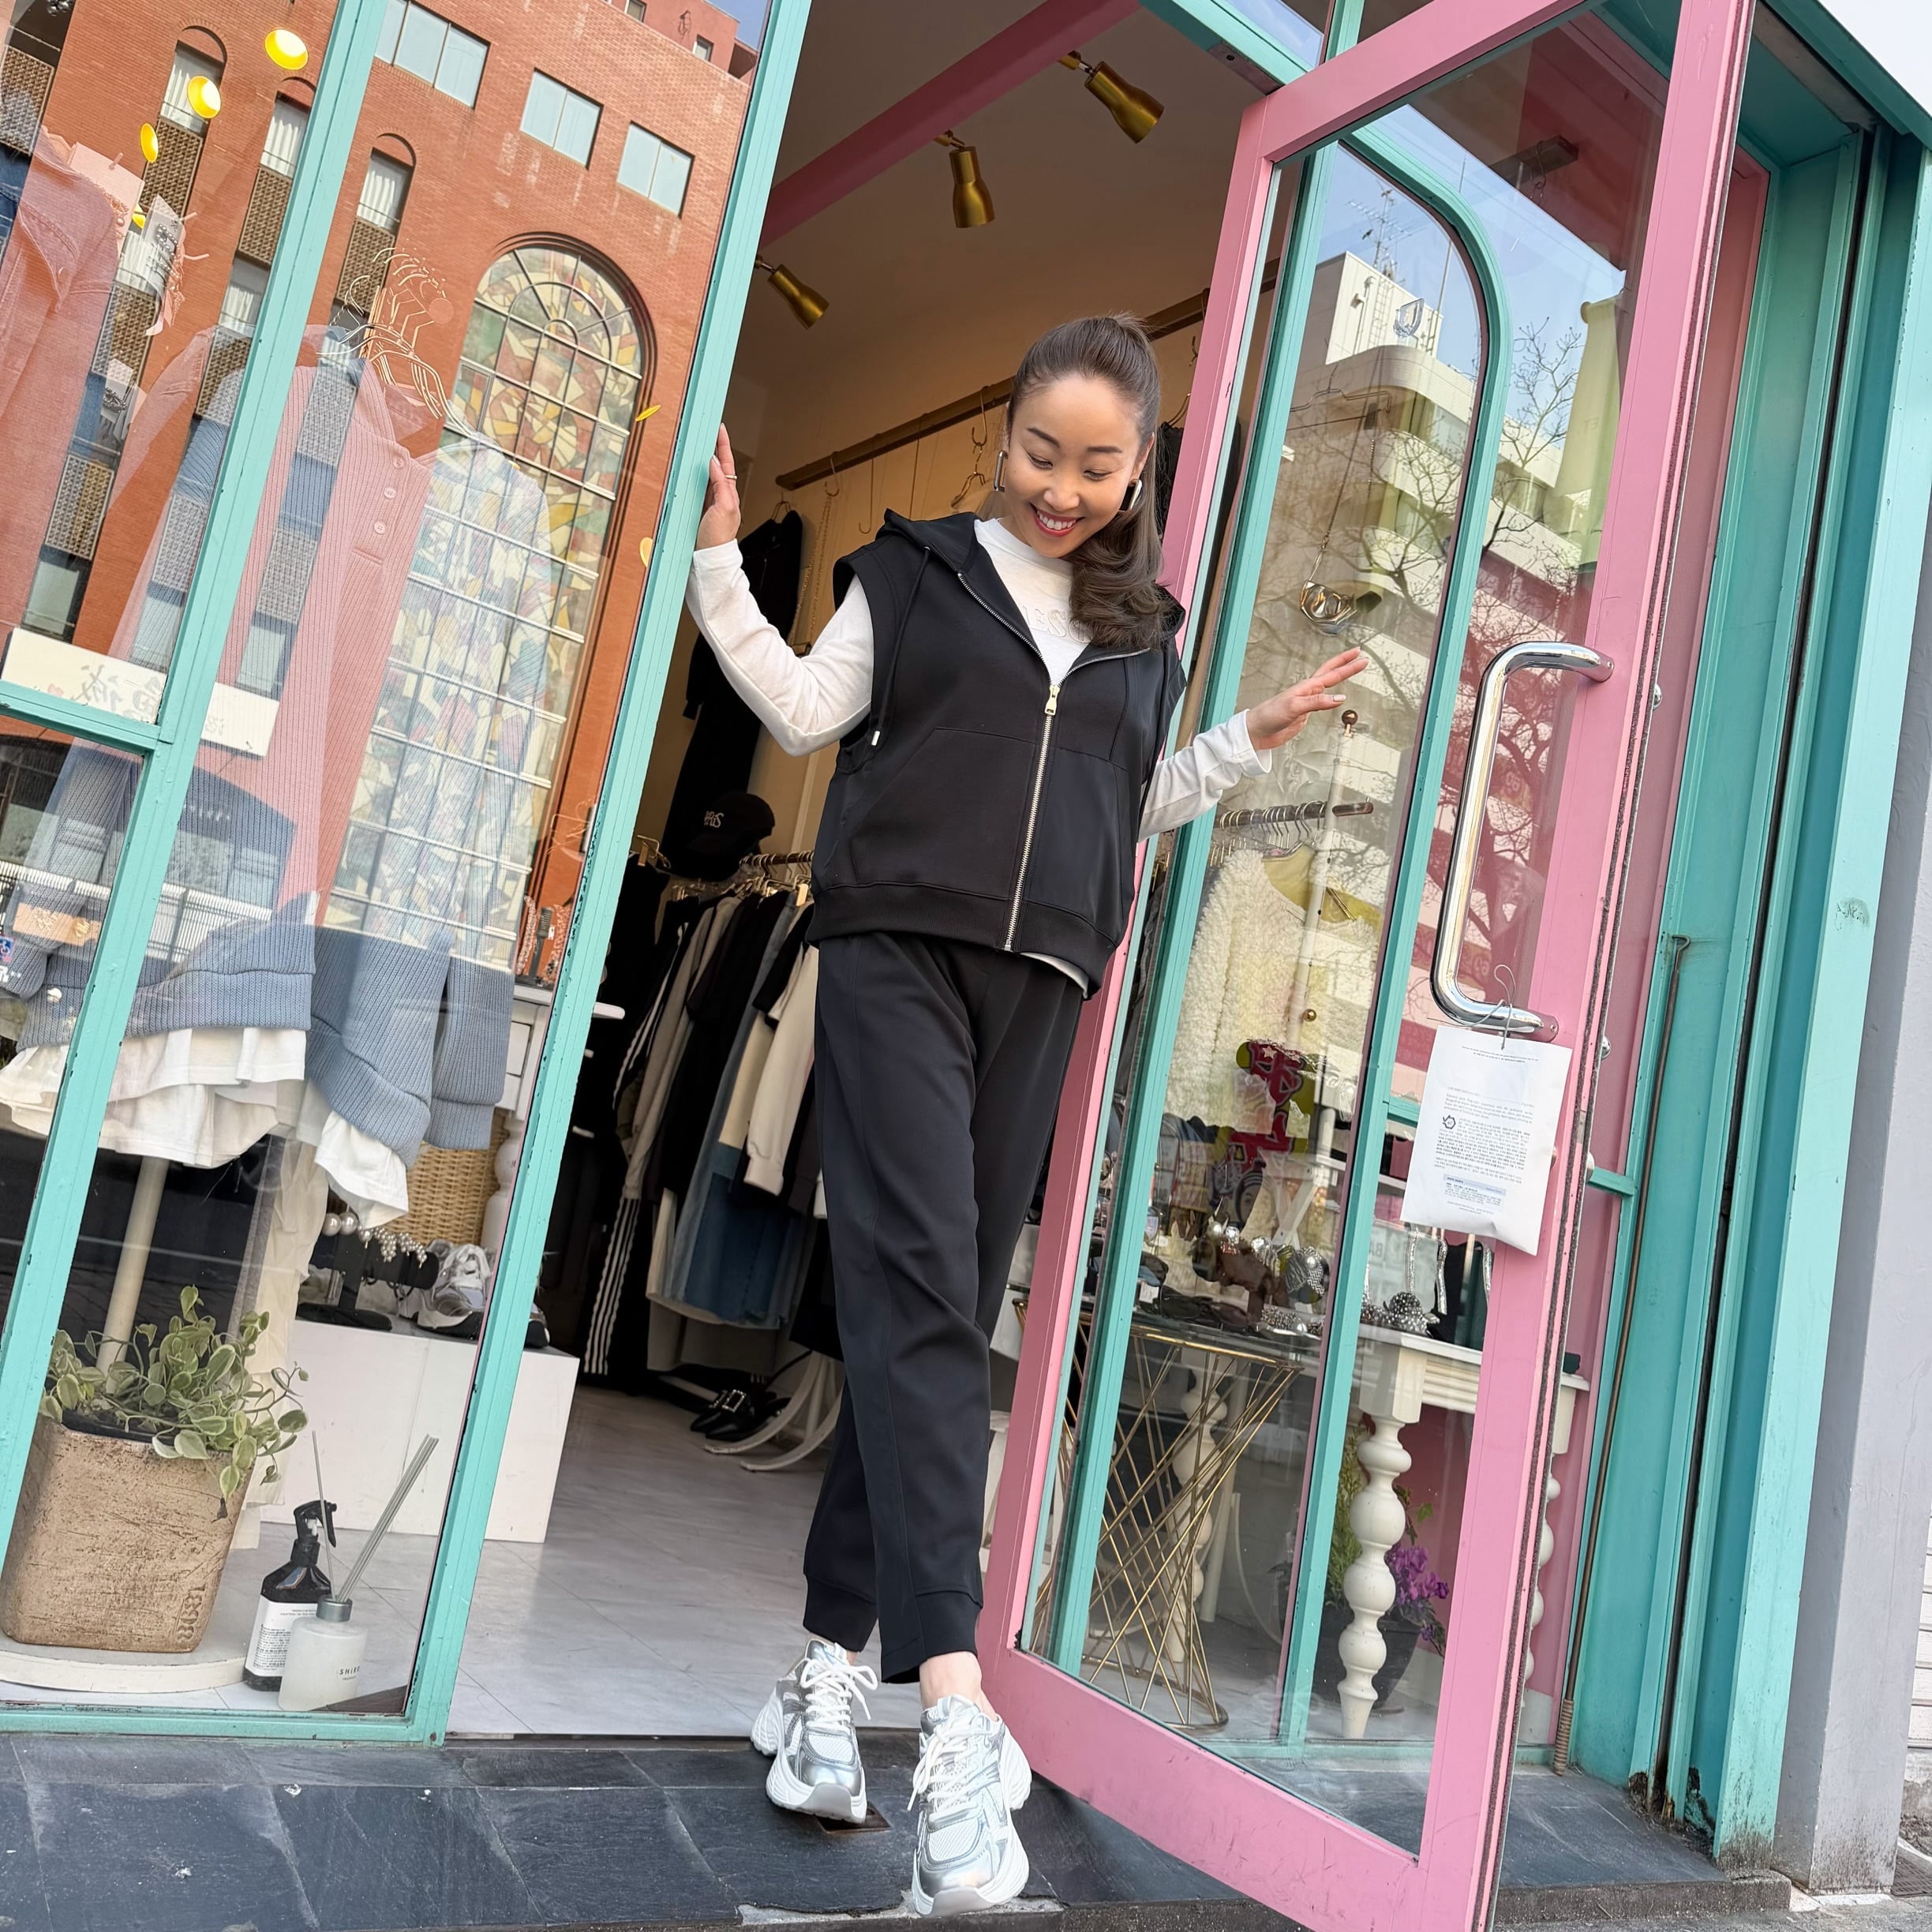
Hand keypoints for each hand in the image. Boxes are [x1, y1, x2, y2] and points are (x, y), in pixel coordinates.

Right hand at [698, 424, 740, 548]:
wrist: (708, 559)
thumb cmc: (719, 538)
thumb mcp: (724, 508)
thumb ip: (720, 485)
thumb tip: (714, 463)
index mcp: (728, 493)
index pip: (726, 463)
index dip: (723, 445)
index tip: (720, 428)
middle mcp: (719, 495)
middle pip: (716, 465)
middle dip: (712, 447)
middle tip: (707, 430)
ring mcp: (708, 500)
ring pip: (705, 473)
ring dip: (701, 458)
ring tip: (697, 443)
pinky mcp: (697, 507)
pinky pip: (695, 485)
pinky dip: (692, 473)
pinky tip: (687, 468)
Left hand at [1244, 648, 1368, 750]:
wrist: (1257, 731)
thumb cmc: (1269, 715)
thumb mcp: (1295, 707)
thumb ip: (1317, 702)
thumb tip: (1339, 698)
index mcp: (1306, 687)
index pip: (1331, 672)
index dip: (1347, 664)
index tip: (1360, 656)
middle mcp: (1308, 691)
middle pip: (1331, 673)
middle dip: (1346, 664)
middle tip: (1359, 656)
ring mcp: (1306, 702)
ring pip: (1328, 686)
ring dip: (1340, 676)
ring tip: (1350, 670)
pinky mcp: (1304, 713)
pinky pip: (1323, 702)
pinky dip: (1332, 697)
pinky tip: (1334, 697)